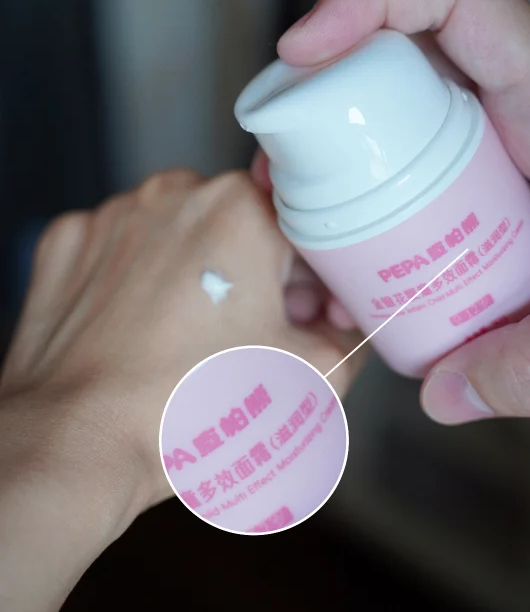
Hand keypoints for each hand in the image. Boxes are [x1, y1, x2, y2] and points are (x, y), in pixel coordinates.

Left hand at [0, 169, 362, 610]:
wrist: (80, 444)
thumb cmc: (190, 408)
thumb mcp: (310, 379)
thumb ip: (350, 339)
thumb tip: (345, 328)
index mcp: (242, 209)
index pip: (305, 233)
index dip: (318, 282)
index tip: (311, 318)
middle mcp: (175, 193)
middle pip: (240, 228)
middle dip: (258, 276)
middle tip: (254, 335)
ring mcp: (115, 215)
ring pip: (179, 234)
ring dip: (197, 272)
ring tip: (191, 337)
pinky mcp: (70, 241)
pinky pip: (121, 248)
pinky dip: (137, 279)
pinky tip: (141, 327)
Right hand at [261, 0, 529, 423]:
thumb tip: (444, 393)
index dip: (366, 1)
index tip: (300, 50)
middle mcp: (510, 101)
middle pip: (391, 61)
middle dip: (316, 109)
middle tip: (272, 174)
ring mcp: (490, 135)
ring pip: (387, 116)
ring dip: (331, 164)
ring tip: (299, 231)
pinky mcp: (480, 171)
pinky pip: (404, 159)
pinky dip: (363, 197)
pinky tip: (349, 260)